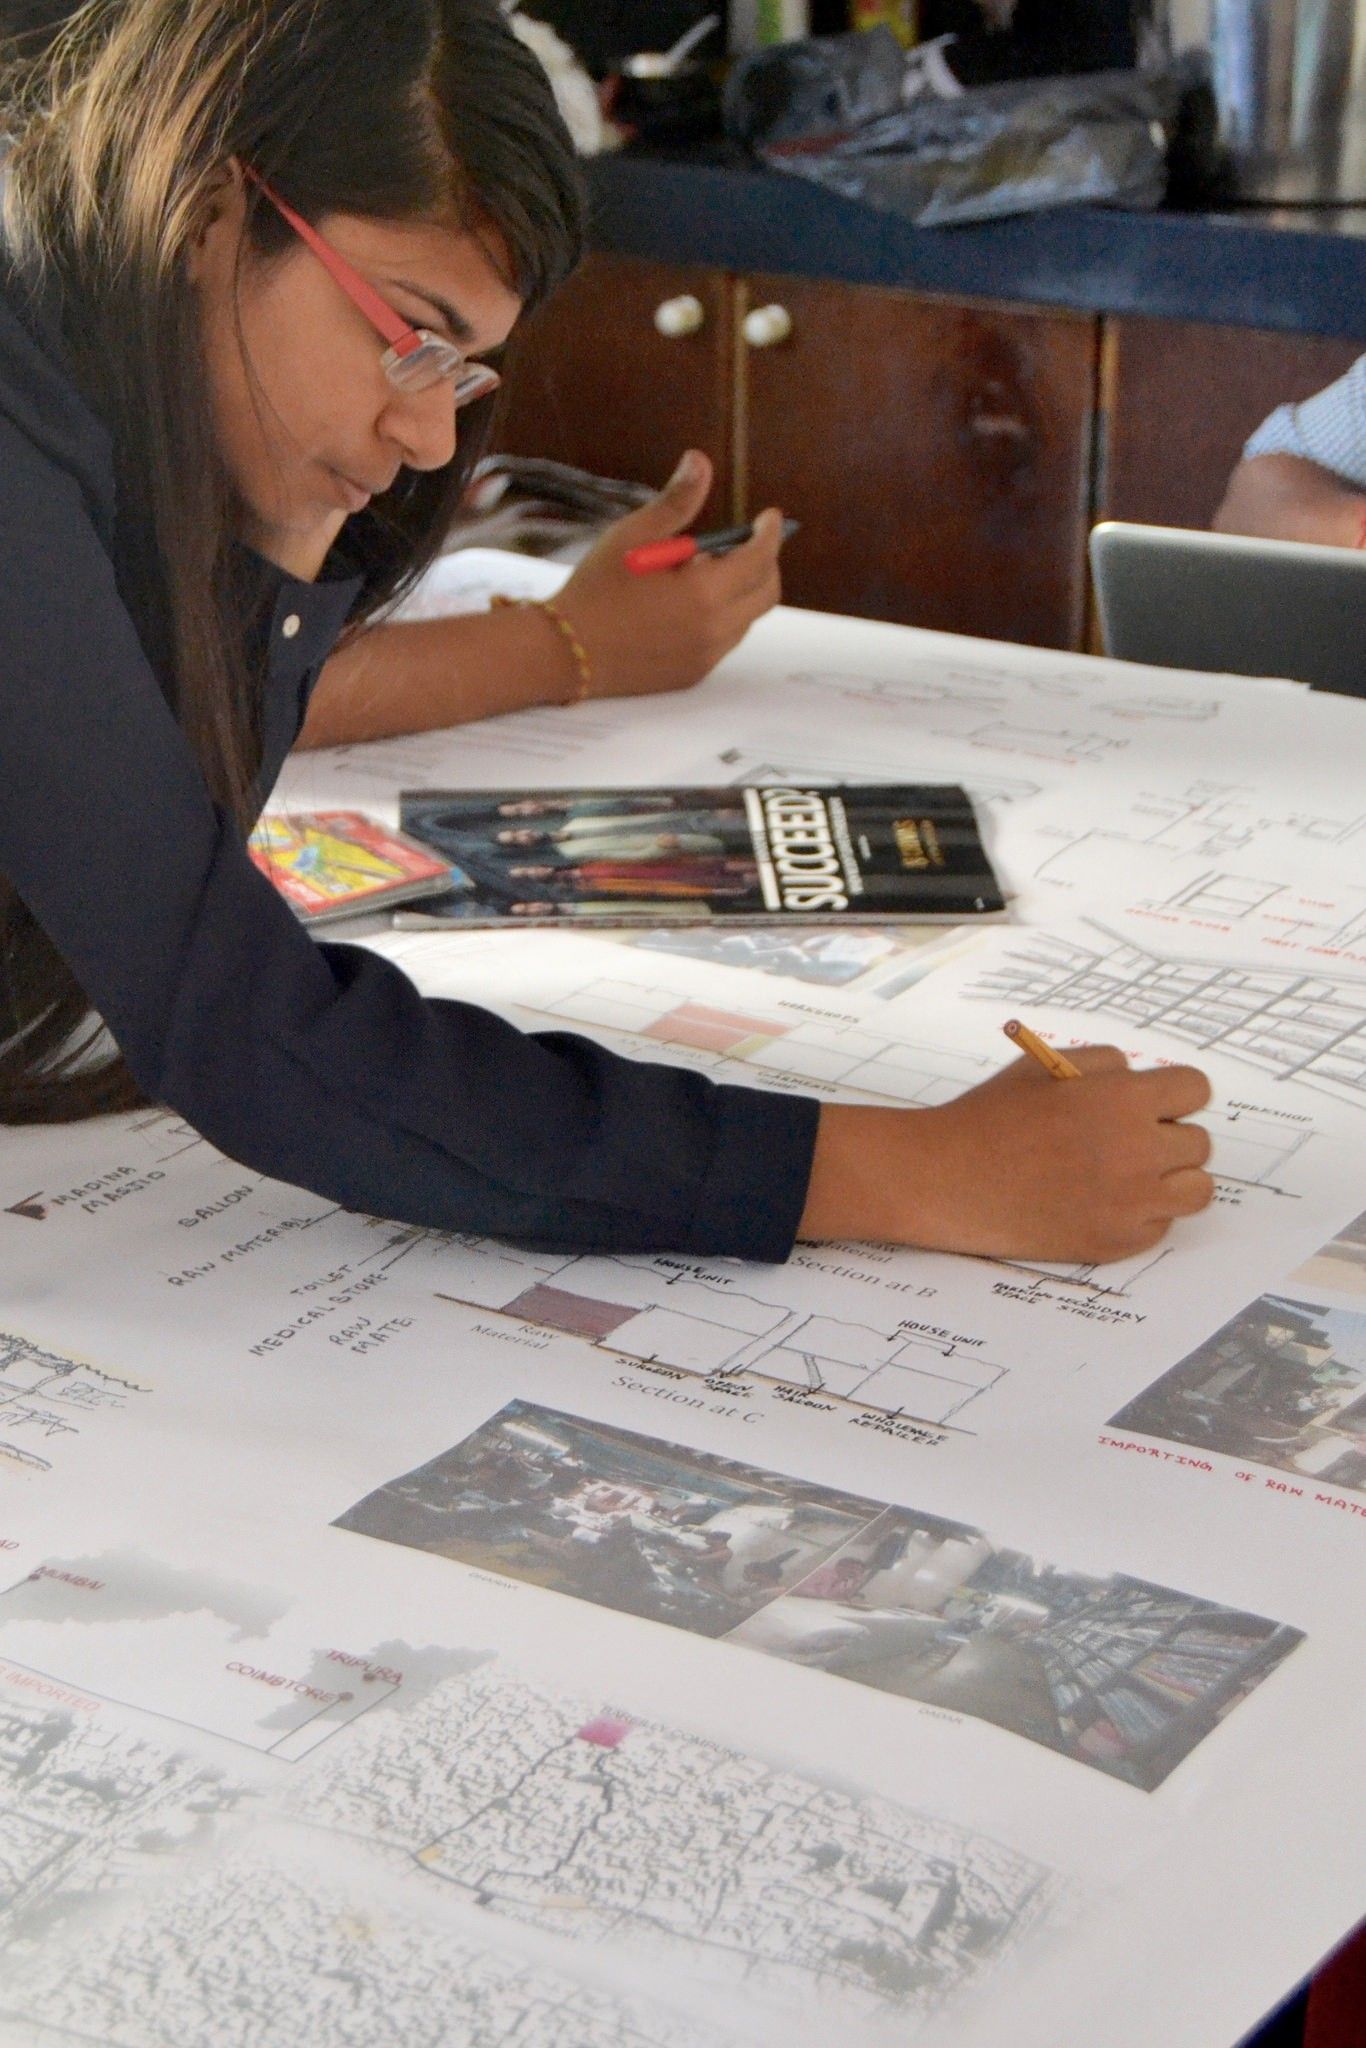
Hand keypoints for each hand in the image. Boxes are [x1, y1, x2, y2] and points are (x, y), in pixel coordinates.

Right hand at [551, 450, 785, 698]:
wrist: (564, 652)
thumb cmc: (595, 590)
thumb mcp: (633, 536)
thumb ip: (675, 502)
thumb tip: (700, 462)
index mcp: (704, 592)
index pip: (760, 558)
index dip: (769, 534)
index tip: (769, 518)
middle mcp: (714, 629)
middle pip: (766, 594)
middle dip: (765, 563)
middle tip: (748, 543)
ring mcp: (706, 656)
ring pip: (747, 619)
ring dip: (741, 592)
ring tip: (703, 571)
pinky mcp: (693, 674)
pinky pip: (725, 642)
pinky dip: (722, 618)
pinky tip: (690, 604)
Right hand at [800, 1047, 1214, 1263]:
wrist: (946, 1180)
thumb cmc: (989, 1119)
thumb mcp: (1044, 1067)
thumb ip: (1105, 1065)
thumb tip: (1141, 1080)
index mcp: (1122, 1100)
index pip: (1196, 1091)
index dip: (1173, 1095)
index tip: (1153, 1104)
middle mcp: (1137, 1152)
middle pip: (1199, 1143)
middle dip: (1167, 1137)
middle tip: (1125, 1141)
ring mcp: (1131, 1204)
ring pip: (1196, 1190)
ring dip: (1170, 1179)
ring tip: (1130, 1174)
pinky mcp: (1117, 1243)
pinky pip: (1161, 1226)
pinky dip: (1140, 1215)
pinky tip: (1099, 1202)